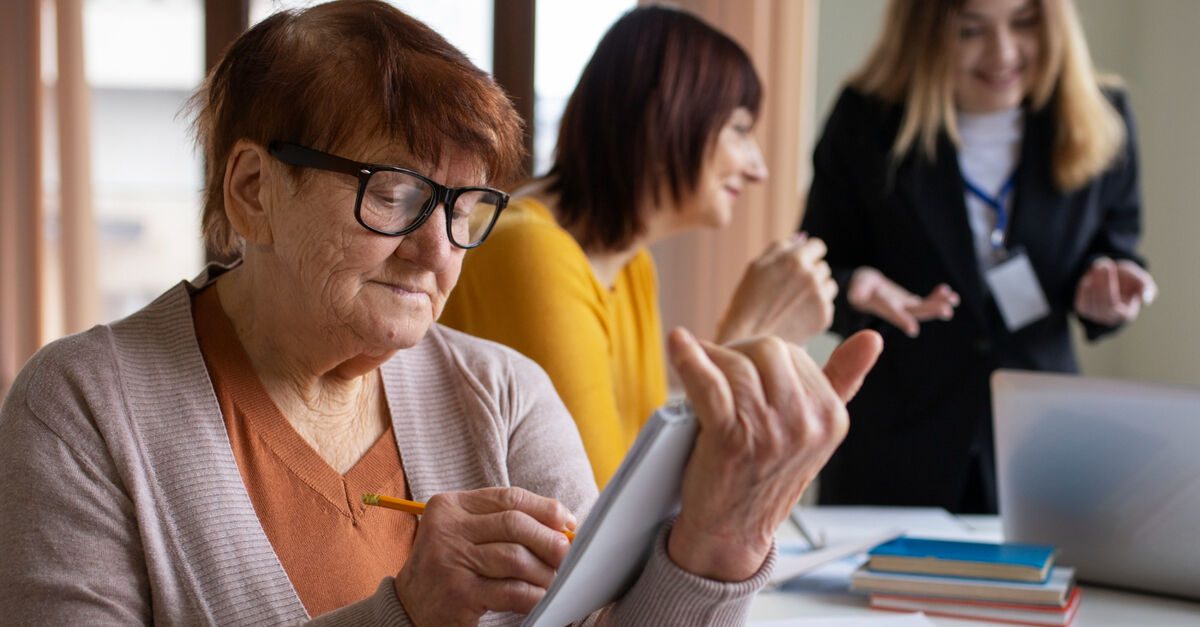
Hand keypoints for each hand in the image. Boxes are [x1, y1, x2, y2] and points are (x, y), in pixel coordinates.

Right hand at [393, 487, 576, 624]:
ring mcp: (451, 561)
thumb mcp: (464, 534)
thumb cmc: (449, 567)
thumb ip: (501, 523)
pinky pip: (512, 591)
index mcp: (450, 506)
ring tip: (554, 578)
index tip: (566, 522)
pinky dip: (534, 594)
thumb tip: (559, 526)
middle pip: (515, 524)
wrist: (409, 607)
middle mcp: (447, 529)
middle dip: (549, 538)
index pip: (508, 497)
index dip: (545, 508)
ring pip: (516, 557)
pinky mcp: (459, 594)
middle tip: (566, 553)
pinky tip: (540, 597)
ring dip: (544, 570)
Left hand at [665, 328, 882, 580]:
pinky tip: (679, 343)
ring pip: (736, 364)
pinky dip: (688, 359)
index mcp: (831, 417)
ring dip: (710, 358)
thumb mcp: (814, 432)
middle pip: (766, 350)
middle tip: (718, 366)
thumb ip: (842, 382)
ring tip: (696, 363)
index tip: (742, 366)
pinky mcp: (731, 438)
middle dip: (738, 352)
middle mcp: (806, 425)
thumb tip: (872, 339)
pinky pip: (708, 382)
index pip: (793, 354)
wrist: (733, 530)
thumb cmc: (766, 474)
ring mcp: (769, 433)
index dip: (759, 355)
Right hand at [716, 234, 837, 345]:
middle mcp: (812, 275)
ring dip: (817, 290)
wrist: (747, 340)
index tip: (800, 265)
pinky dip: (816, 309)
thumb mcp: (757, 267)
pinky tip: (797, 316)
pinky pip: (828, 305)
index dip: (808, 254)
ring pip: (829, 285)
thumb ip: (780, 248)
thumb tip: (800, 238)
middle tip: (790, 290)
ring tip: (793, 304)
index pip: (817, 246)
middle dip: (810, 274)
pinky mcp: (824, 317)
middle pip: (822, 266)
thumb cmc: (746, 302)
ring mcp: (820, 297)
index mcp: (794, 259)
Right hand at [847, 266, 957, 336]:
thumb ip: (856, 291)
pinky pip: (925, 301)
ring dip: (938, 304)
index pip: (891, 313)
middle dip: (930, 310)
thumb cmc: (858, 287)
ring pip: (923, 308)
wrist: (863, 290)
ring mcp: (904, 308)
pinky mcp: (909, 303)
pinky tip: (947, 291)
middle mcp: (895, 311)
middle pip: (914, 312)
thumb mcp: (855, 288)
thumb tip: (855, 295)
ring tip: (954, 300)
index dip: (901, 319)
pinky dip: (937, 296)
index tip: (913, 329)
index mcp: (881, 308)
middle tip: (947, 310)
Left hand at [1074, 257, 1156, 325]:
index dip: (1108, 286)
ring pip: (1089, 303)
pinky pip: (1081, 302)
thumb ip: (1146, 288)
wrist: (1114, 279)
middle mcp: (1110, 318)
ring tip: (1097, 267)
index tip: (1108, 267)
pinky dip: (1084, 289)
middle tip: (1101, 265)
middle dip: (1100, 283)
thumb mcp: (1141, 280)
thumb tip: (1146, 300)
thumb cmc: (1130, 281)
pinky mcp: (1085, 310)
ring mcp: (1095, 315)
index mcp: (1126, 314)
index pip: (1112, 303)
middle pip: (1100, 303)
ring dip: (1092, 283)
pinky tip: (1090, 278)